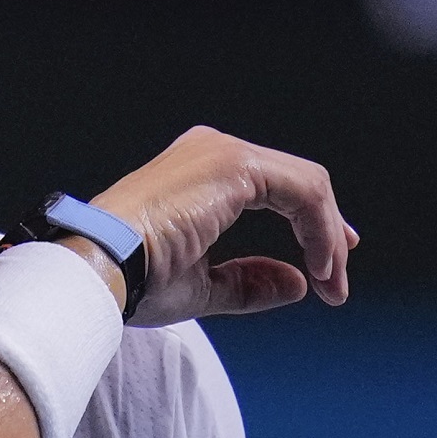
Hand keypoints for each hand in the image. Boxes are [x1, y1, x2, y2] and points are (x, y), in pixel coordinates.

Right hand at [88, 126, 359, 326]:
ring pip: (306, 186)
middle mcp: (211, 152)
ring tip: (330, 284)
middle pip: (296, 182)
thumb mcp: (200, 286)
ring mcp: (224, 153)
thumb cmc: (131, 279)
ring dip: (326, 238)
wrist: (100, 267)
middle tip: (336, 276)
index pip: (273, 187)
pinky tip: (320, 267)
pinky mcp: (235, 165)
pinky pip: (304, 192)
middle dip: (325, 230)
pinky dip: (320, 230)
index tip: (325, 263)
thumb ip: (248, 281)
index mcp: (197, 174)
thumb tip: (296, 283)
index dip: (309, 225)